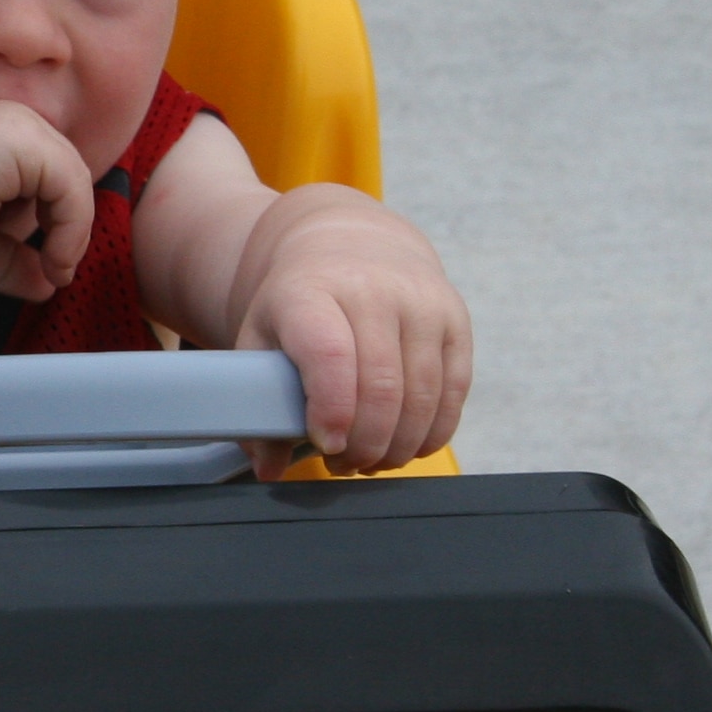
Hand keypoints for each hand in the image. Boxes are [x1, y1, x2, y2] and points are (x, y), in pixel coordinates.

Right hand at [0, 100, 99, 302]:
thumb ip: (14, 260)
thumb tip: (47, 286)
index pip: (49, 175)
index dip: (57, 221)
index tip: (48, 267)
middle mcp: (11, 119)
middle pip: (67, 174)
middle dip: (70, 228)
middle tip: (57, 272)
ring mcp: (18, 124)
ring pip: (75, 180)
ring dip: (73, 232)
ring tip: (54, 269)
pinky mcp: (24, 141)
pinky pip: (72, 186)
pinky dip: (72, 228)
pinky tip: (51, 258)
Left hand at [234, 192, 471, 475]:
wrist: (350, 244)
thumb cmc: (300, 302)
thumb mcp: (261, 336)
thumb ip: (256, 402)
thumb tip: (268, 467)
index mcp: (312, 291)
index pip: (330, 355)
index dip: (332, 409)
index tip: (327, 445)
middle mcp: (373, 289)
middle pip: (381, 386)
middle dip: (364, 444)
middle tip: (344, 463)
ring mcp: (421, 302)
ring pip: (421, 396)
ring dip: (398, 445)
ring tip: (371, 459)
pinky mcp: (455, 319)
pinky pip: (453, 391)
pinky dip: (432, 432)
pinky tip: (407, 444)